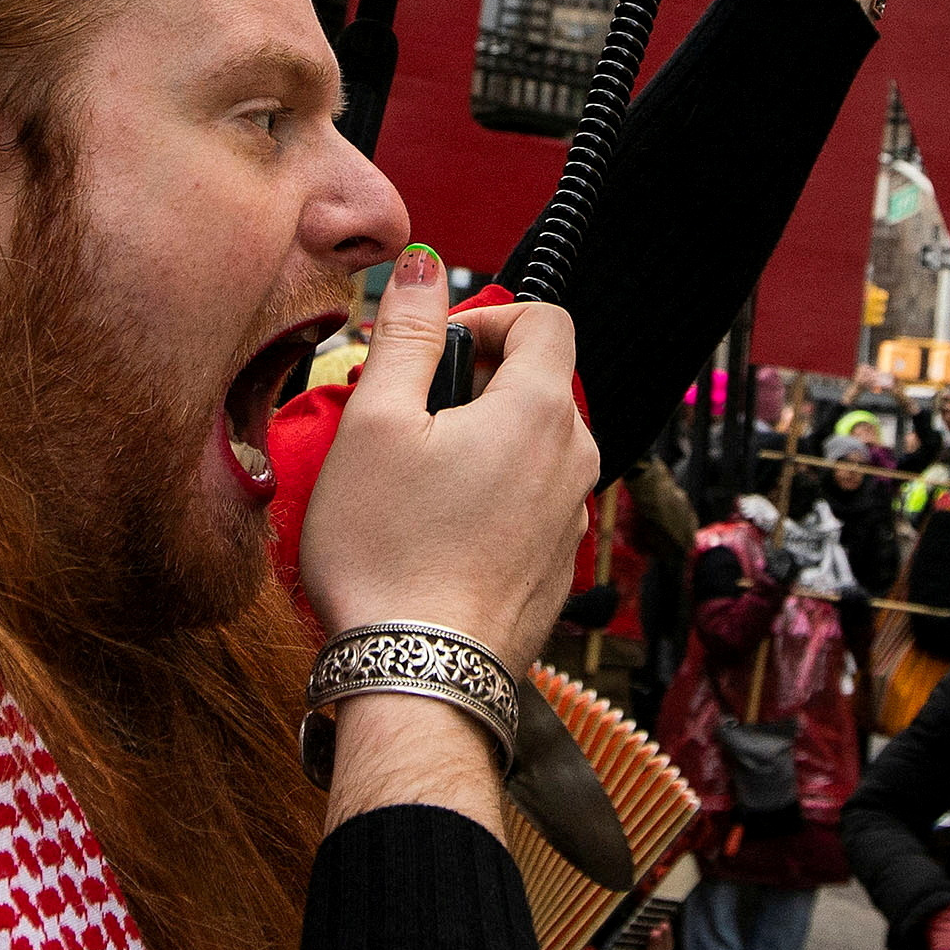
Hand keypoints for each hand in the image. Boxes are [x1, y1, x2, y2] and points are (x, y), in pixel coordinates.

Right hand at [299, 243, 595, 834]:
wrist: (420, 678)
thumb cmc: (389, 554)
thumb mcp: (375, 425)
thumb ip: (407, 337)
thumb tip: (424, 270)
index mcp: (540, 413)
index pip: (547, 320)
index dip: (490, 317)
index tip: (437, 349)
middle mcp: (573, 462)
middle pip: (540, 385)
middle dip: (475, 385)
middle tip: (407, 416)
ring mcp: (570, 520)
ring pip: (532, 448)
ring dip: (479, 443)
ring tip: (412, 481)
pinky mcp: (555, 570)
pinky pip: (528, 504)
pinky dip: (488, 498)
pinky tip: (433, 533)